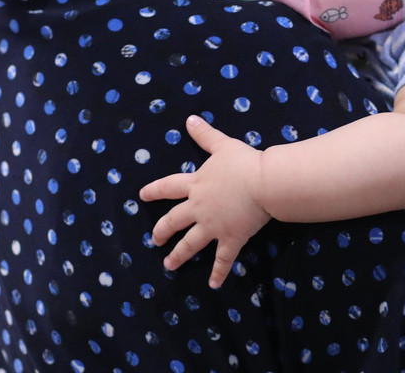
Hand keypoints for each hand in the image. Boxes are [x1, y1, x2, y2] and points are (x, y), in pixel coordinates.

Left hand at [138, 116, 271, 287]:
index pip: (169, 187)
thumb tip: (189, 120)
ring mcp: (213, 226)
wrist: (263, 183)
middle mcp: (199, 208)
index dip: (154, 191)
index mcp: (196, 185)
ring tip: (169, 265)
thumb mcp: (223, 145)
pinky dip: (218, 273)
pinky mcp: (230, 238)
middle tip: (155, 240)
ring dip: (179, 255)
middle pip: (174, 220)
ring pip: (190, 243)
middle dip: (162, 231)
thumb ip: (205, 135)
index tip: (142, 196)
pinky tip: (213, 284)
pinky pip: (223, 259)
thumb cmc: (244, 163)